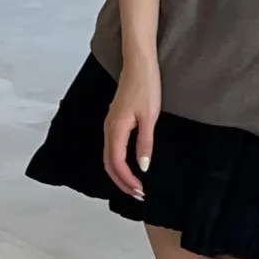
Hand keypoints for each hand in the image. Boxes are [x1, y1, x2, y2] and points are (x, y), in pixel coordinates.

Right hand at [104, 61, 160, 201]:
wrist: (139, 64)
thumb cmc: (146, 87)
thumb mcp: (150, 117)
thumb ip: (144, 143)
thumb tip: (142, 167)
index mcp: (116, 129)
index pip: (117, 163)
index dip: (127, 180)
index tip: (140, 191)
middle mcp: (109, 129)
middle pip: (109, 163)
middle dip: (122, 182)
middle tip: (138, 195)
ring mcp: (110, 125)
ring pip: (109, 157)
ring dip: (120, 174)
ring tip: (134, 185)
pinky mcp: (114, 121)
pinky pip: (112, 148)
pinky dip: (119, 163)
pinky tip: (129, 167)